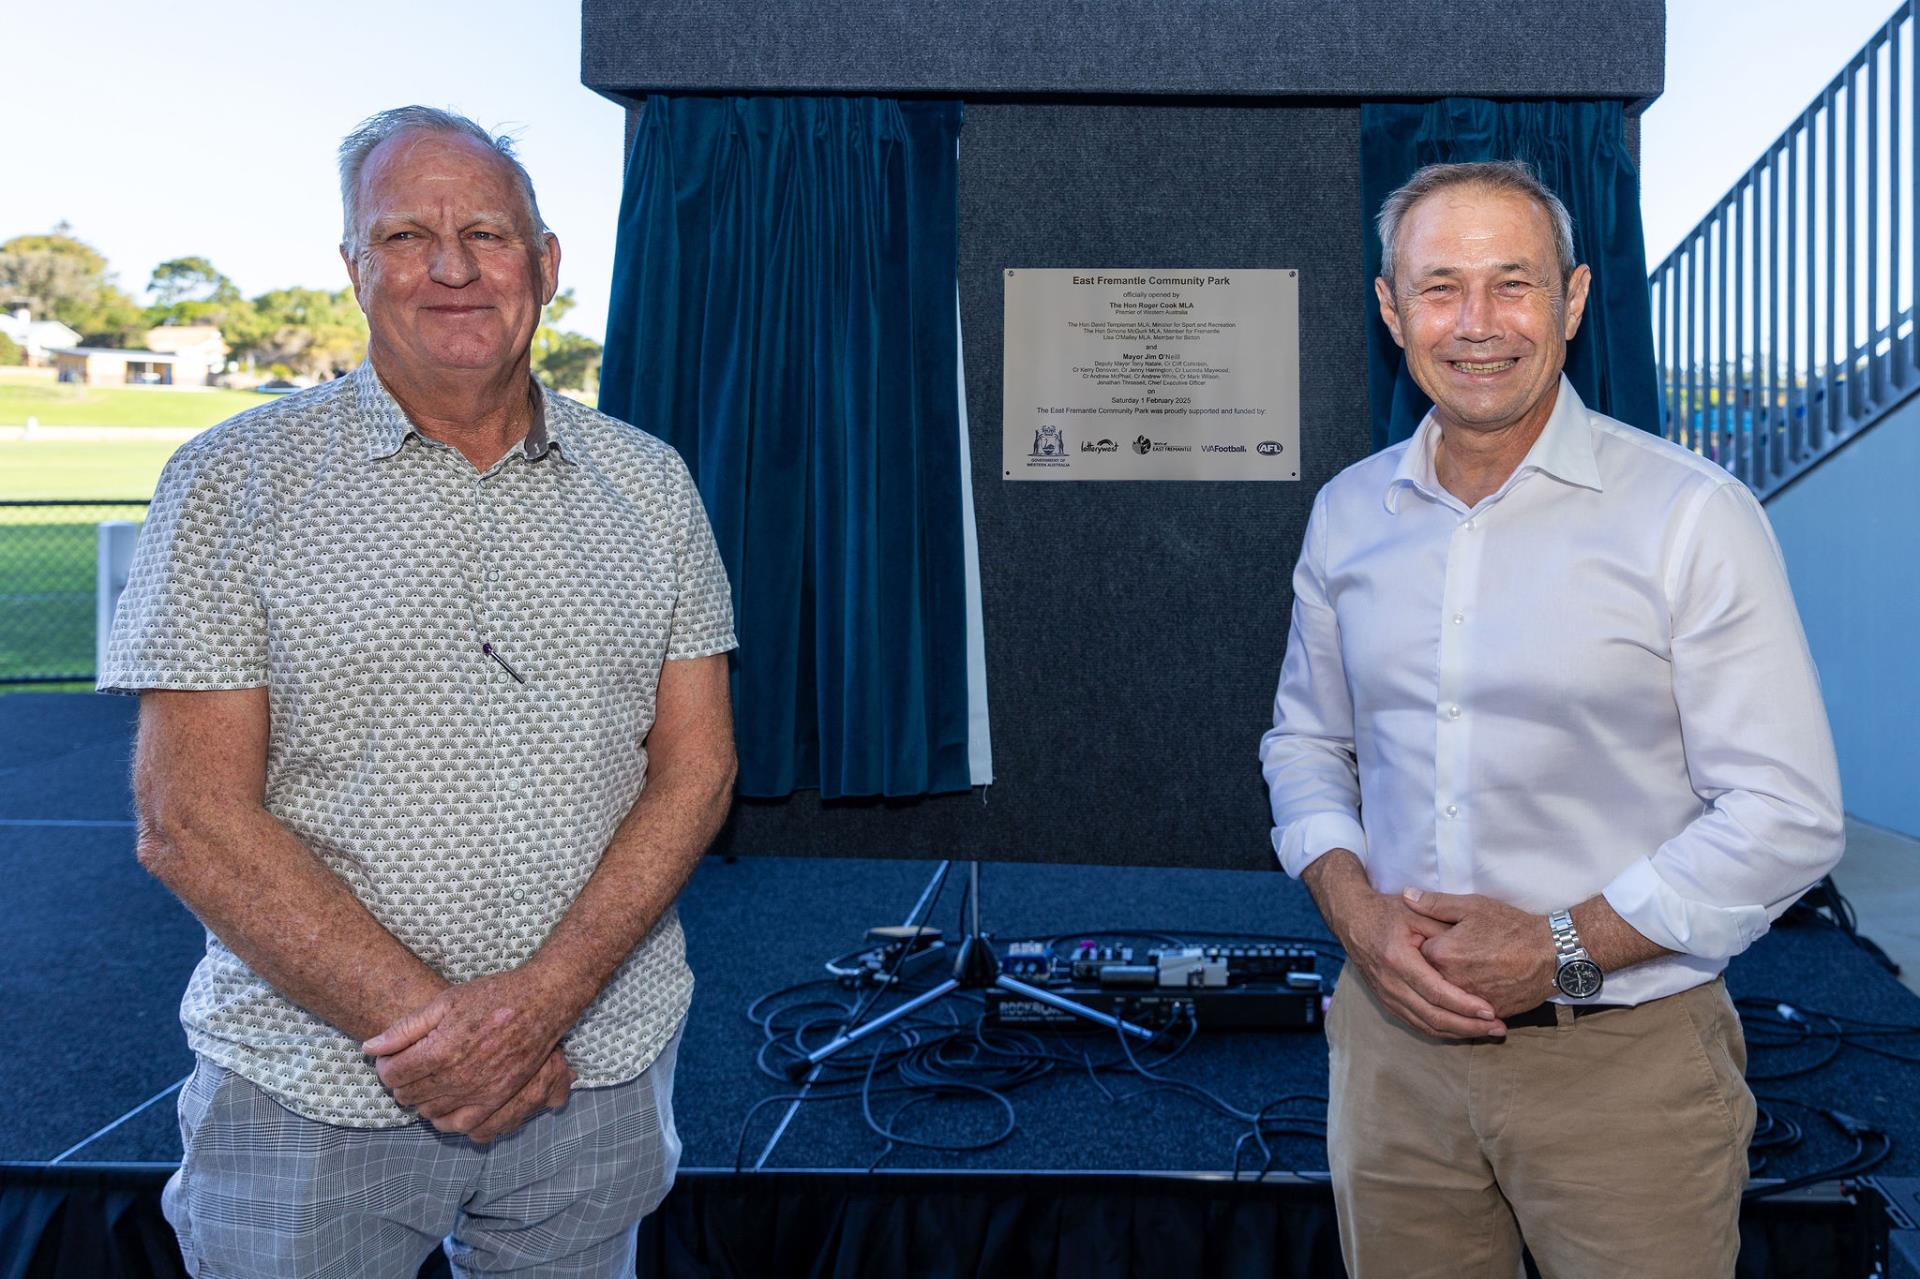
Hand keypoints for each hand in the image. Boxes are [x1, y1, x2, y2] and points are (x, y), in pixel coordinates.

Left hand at [363, 968, 574, 1131]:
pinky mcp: (498, 1099)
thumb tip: (370, 1048)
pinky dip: (445, 1119)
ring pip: (430, 1112)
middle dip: (401, 1082)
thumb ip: (405, 1028)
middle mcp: (458, 1077)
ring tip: (427, 1081)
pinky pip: (461, 1124)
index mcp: (441, 1050)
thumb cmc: (492, 997)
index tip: (391, 1058)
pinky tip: (444, 1102)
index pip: (393, 1074)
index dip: (385, 1066)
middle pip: (409, 1095)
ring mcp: (479, 1092)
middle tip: (408, 1067)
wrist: (541, 1002)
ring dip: (421, 1100)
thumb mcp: (445, 1002)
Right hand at [1338, 887, 1506, 1039]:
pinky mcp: (1387, 1002)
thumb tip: (1476, 951)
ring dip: (1458, 1032)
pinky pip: (1416, 1024)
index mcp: (1398, 960)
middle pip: (1433, 1016)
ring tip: (1487, 1032)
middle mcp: (1390, 983)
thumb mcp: (1418, 913)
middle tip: (1498, 1028)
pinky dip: (1442, 1030)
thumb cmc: (1389, 913)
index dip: (1465, 1005)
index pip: (1436, 992)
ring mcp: (1386, 995)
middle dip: (1468, 1026)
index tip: (1491, 1011)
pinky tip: (1463, 1029)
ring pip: (1425, 1025)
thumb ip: (1445, 929)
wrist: (1353, 919)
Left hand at [1403, 888, 1557, 1019]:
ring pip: (1449, 996)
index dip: (1426, 943)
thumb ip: (1435, 903)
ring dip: (1450, 988)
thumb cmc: (1511, 927)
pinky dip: (1469, 1004)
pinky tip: (1478, 990)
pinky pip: (1470, 1012)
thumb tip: (1406, 895)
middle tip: (1457, 956)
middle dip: (1435, 968)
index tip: (1436, 938)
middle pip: (1429, 977)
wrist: (1552, 954)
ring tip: (1467, 973)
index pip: (1417, 952)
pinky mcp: (1489, 1013)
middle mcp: (1451, 981)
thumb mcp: (1472, 906)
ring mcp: (1470, 1001)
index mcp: (1442, 954)